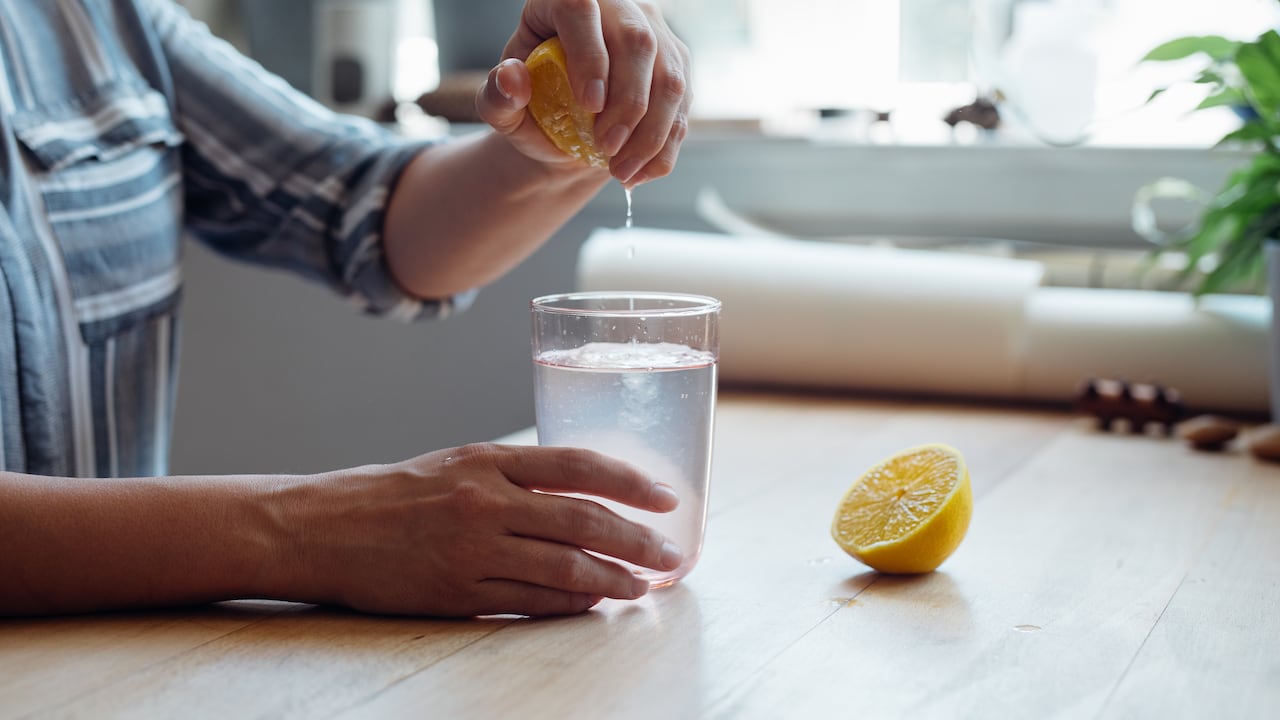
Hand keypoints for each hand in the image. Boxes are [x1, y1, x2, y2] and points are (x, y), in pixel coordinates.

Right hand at [275, 443, 682, 616]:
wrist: (325, 528)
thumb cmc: (396, 494)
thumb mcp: (458, 464)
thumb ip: (516, 477)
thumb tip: (581, 495)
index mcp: (490, 460)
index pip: (578, 465)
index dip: (630, 482)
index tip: (666, 497)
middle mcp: (486, 501)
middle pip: (583, 519)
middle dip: (637, 539)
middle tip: (670, 553)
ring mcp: (474, 549)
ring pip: (564, 566)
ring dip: (613, 578)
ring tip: (643, 584)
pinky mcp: (460, 592)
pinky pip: (531, 600)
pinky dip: (571, 603)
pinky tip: (594, 603)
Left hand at [476, 0, 691, 185]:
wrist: (567, 128)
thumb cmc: (532, 107)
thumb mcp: (503, 107)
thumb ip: (497, 96)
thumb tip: (512, 77)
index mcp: (565, 0)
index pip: (581, 9)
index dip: (589, 55)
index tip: (589, 105)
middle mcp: (617, 8)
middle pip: (637, 43)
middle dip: (627, 104)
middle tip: (606, 148)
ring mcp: (653, 34)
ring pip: (669, 78)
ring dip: (650, 134)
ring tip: (621, 170)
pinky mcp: (676, 66)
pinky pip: (683, 108)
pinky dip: (663, 148)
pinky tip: (638, 173)